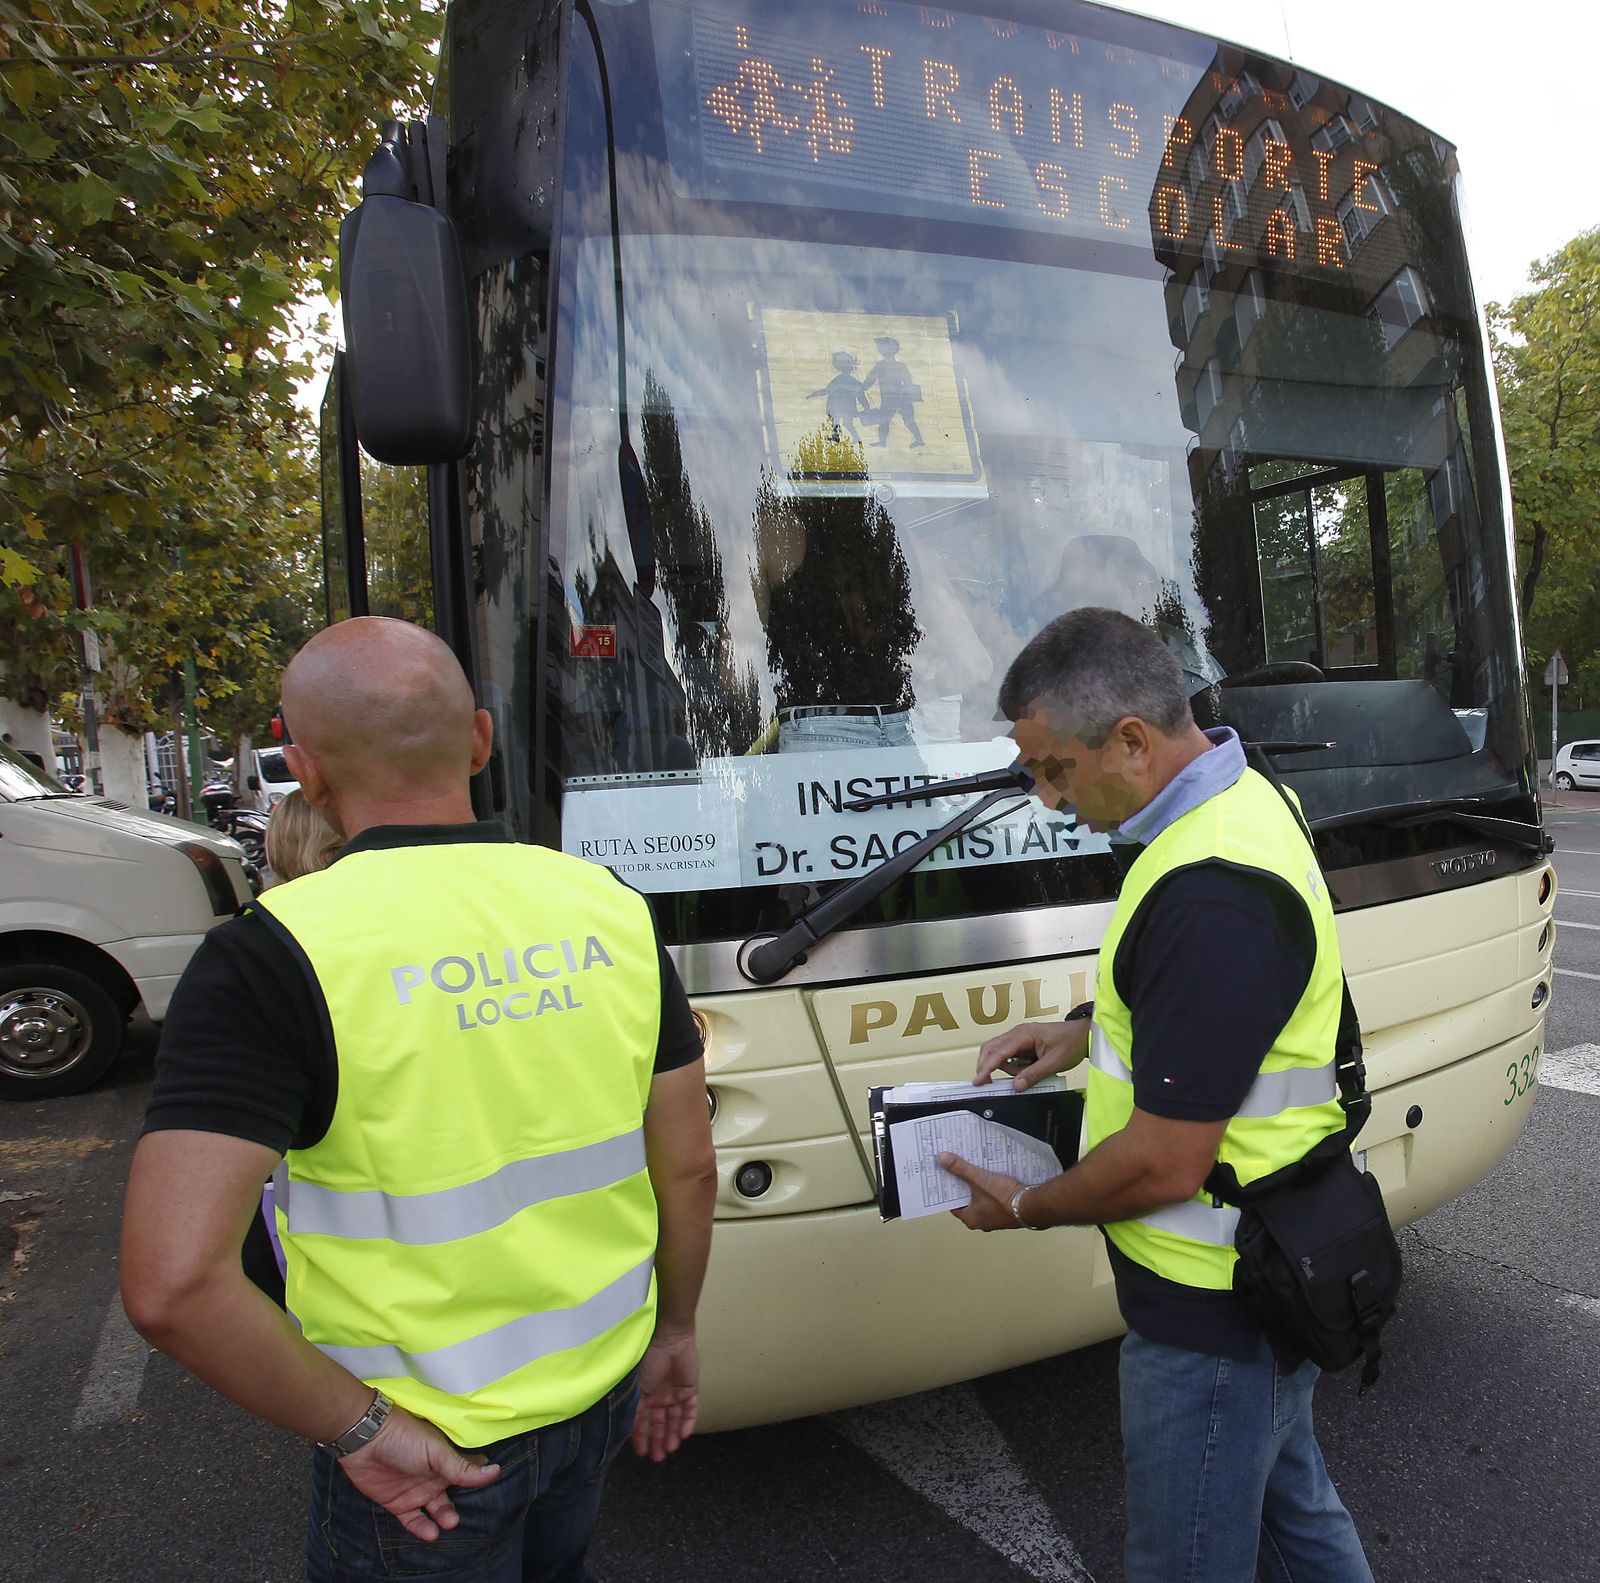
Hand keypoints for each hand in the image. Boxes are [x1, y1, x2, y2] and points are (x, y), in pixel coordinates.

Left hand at [339, 1402, 499, 1541]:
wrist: (365, 1441)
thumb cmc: (405, 1438)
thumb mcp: (437, 1453)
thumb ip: (462, 1468)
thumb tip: (495, 1472)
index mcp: (446, 1459)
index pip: (468, 1469)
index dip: (480, 1476)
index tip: (494, 1484)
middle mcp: (434, 1475)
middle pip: (453, 1494)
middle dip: (460, 1504)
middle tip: (462, 1514)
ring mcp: (416, 1490)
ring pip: (436, 1509)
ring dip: (444, 1517)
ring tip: (448, 1522)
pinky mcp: (398, 1503)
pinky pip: (413, 1520)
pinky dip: (422, 1529)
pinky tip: (431, 1533)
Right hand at [631, 1325, 699, 1461]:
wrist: (670, 1340)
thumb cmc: (649, 1359)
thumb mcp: (637, 1386)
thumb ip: (635, 1406)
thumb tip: (626, 1428)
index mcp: (645, 1395)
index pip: (642, 1421)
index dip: (641, 1437)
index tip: (640, 1453)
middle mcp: (660, 1397)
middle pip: (659, 1424)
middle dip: (658, 1441)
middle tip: (657, 1458)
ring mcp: (675, 1394)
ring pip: (675, 1420)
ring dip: (672, 1435)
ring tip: (670, 1449)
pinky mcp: (690, 1390)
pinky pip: (691, 1410)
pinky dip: (688, 1423)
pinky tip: (684, 1435)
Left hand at [938, 1153, 1023, 1231]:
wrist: (1032, 1205)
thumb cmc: (1006, 1200)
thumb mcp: (979, 1180)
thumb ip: (960, 1169)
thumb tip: (943, 1160)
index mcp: (971, 1219)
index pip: (953, 1205)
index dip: (948, 1190)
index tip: (946, 1179)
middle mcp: (983, 1222)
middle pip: (968, 1201)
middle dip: (964, 1187)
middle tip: (960, 1172)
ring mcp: (996, 1218)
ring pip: (982, 1200)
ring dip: (979, 1188)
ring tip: (976, 1172)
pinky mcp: (1008, 1212)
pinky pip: (995, 1199)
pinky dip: (992, 1189)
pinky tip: (993, 1177)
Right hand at [974, 1018, 1090, 1090]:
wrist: (1084, 1034)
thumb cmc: (1071, 1043)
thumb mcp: (1054, 1062)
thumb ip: (1034, 1074)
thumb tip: (1016, 1086)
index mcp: (1024, 1034)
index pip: (999, 1052)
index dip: (986, 1067)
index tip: (978, 1080)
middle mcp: (1018, 1033)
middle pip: (991, 1048)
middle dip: (988, 1066)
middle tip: (987, 1083)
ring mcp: (1020, 1037)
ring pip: (1000, 1052)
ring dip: (1007, 1067)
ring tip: (1028, 1073)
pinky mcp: (1023, 1042)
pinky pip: (1010, 1055)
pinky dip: (1013, 1065)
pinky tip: (1028, 1069)